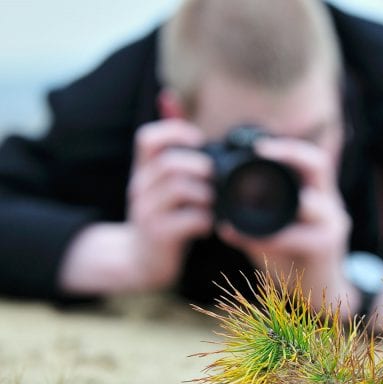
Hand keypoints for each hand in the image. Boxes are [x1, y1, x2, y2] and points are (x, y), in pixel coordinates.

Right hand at [125, 119, 213, 289]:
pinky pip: (187, 219)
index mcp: (143, 169)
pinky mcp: (158, 234)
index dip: (175, 132)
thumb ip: (168, 142)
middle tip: (216, 179)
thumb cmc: (162, 214)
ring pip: (180, 189)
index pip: (148, 138)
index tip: (199, 141)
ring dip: (206, 195)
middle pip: (170, 163)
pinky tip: (208, 226)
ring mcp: (146, 211)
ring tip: (214, 204)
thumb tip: (168, 96)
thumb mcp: (160, 178)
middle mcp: (140, 187)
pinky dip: (205, 220)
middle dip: (200, 168)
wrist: (141, 260)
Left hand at [218, 137, 355, 312]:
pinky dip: (272, 238)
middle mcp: (330, 205)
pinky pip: (299, 236)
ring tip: (247, 204)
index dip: (288, 147)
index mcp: (317, 196)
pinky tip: (251, 240)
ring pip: (311, 202)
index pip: (312, 159)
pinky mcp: (327, 248)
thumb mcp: (274, 236)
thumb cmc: (296, 261)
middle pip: (320, 165)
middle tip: (259, 152)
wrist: (319, 295)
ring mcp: (332, 225)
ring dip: (277, 202)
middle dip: (289, 154)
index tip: (258, 146)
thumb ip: (254, 225)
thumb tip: (220, 223)